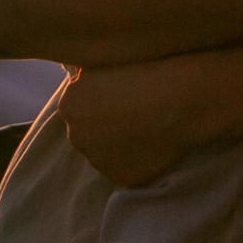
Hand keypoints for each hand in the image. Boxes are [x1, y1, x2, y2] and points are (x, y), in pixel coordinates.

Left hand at [58, 63, 201, 188]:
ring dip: (119, 147)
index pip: (78, 110)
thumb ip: (83, 78)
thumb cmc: (142, 73)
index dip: (101, 105)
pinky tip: (151, 148)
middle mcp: (75, 136)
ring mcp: (96, 160)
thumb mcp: (101, 64)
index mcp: (68, 106)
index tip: (121, 100)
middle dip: (105, 128)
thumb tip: (76, 79)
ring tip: (145, 131)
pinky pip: (124, 171)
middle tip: (133, 117)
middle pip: (88, 134)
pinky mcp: (119, 177)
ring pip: (104, 154)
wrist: (174, 100)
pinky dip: (135, 163)